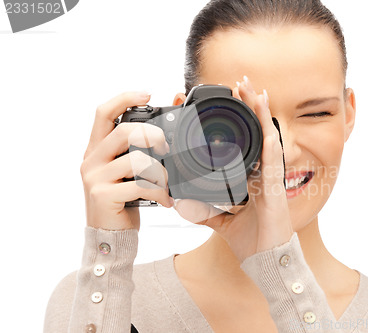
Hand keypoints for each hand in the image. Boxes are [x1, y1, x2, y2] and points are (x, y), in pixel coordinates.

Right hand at [80, 92, 174, 230]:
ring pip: (136, 160)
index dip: (124, 99)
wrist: (109, 236)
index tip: (147, 94)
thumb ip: (136, 154)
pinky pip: (140, 185)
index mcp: (96, 150)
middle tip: (167, 147)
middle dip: (153, 135)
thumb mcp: (125, 174)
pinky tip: (165, 201)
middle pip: (124, 131)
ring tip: (167, 185)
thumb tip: (163, 137)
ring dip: (160, 172)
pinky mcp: (103, 195)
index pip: (103, 113)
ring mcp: (95, 178)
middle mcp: (92, 160)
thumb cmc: (121, 203)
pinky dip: (159, 192)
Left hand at [174, 77, 293, 261]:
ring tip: (252, 89)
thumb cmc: (251, 238)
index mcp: (251, 177)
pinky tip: (266, 120)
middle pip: (258, 132)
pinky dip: (270, 138)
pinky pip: (273, 158)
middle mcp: (263, 172)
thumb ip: (202, 210)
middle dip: (248, 106)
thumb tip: (181, 203)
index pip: (244, 141)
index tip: (222, 103)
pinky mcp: (275, 187)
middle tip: (238, 83)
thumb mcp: (219, 220)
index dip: (235, 120)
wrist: (265, 259)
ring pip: (267, 137)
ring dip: (260, 112)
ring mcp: (271, 177)